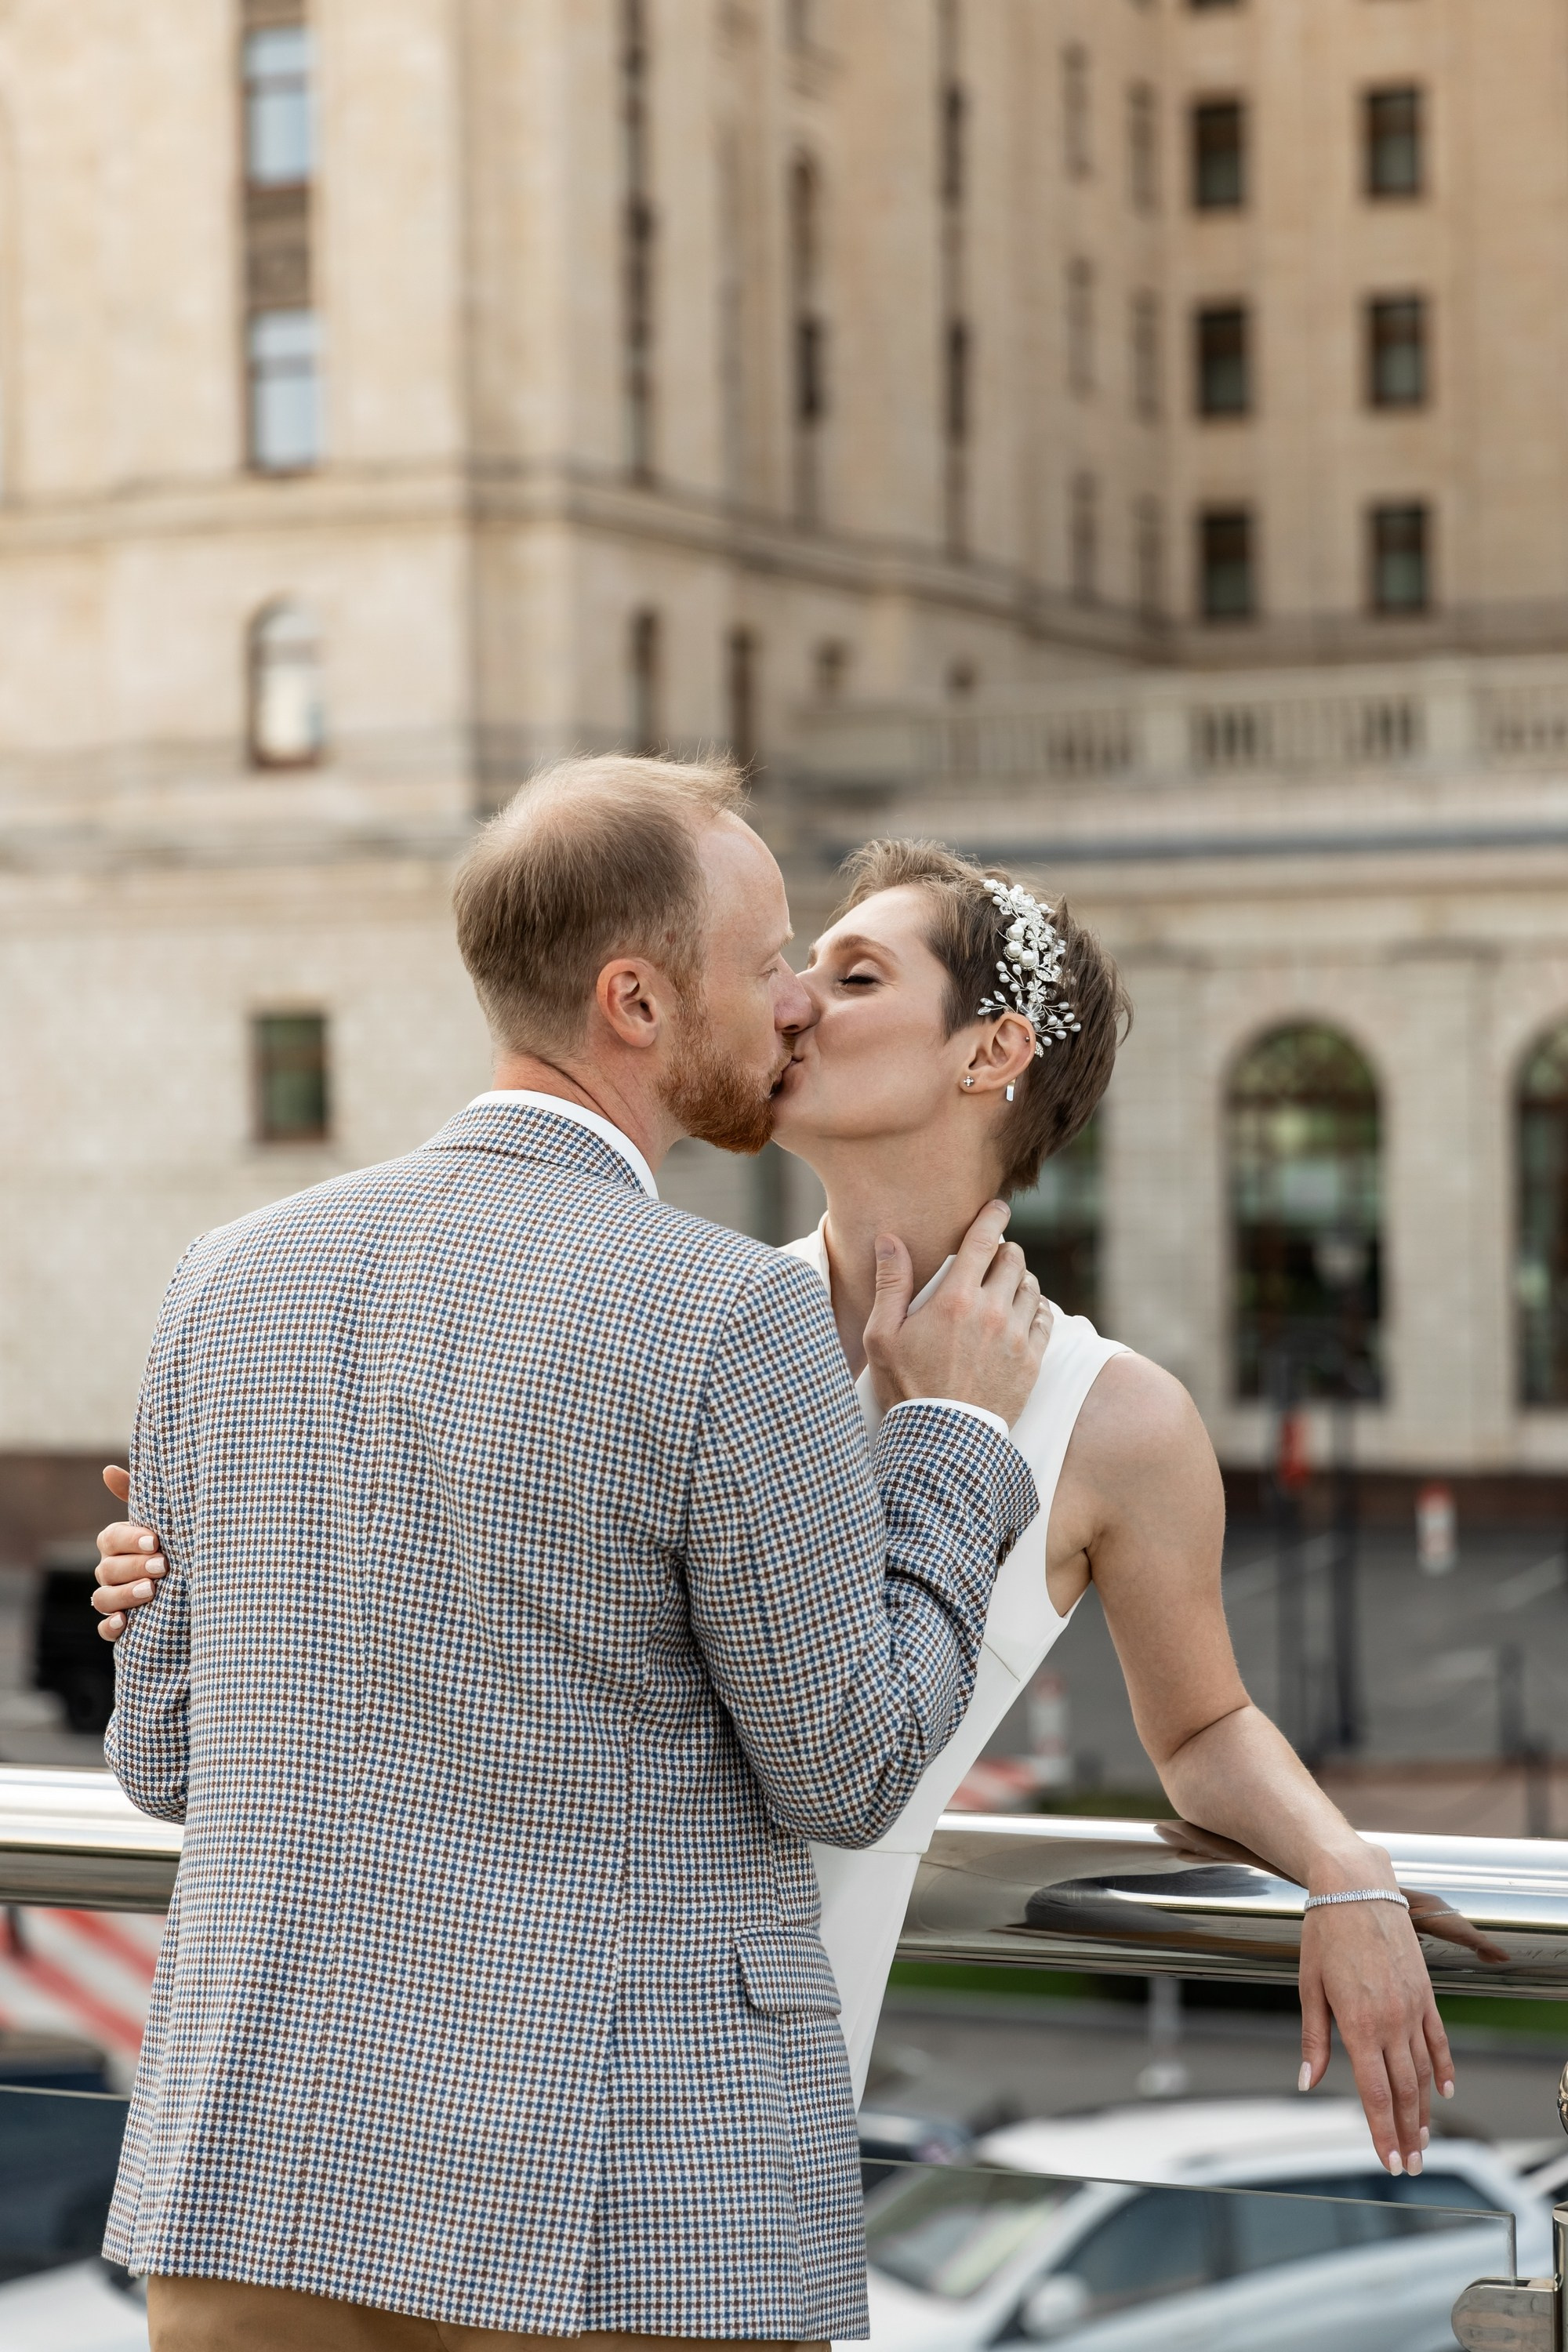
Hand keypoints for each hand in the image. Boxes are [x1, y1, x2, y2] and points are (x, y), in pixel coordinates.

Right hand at [92, 1465, 165, 1643]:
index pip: (110, 1539)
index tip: (155, 1541)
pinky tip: (124, 1623)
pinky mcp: (122, 1624)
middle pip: (107, 1570)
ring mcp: (114, 1598)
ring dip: (123, 1595)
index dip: (129, 1540)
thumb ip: (137, 1495)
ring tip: (150, 1591)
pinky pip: (104, 1629)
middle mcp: (111, 1570)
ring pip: (102, 1599)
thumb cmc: (175, 1540)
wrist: (196, 1577)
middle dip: (134, 1567)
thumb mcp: (162, 1518)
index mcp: (117, 1544)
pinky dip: (111, 1627)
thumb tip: (108, 1470)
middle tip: (162, 1566)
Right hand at [864, 1200, 1049, 1426]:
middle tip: (991, 1259)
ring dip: (1019, 1280)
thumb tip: (890, 1239)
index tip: (997, 1208)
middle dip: (1004, 1251)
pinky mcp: (1033, 1361)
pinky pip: (1045, 1318)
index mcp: (955, 1300)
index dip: (993, 1217)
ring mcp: (1017, 1337)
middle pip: (1014, 1259)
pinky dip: (1036, 1308)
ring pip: (1031, 1287)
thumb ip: (891, 1284)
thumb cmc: (906, 1388)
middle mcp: (992, 1312)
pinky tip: (1021, 1314)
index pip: (984, 1241)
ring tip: (1003, 1288)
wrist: (943, 1442)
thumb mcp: (882, 1336)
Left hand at [1299, 1861, 1454, 2176]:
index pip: (1374, 2092)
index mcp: (1358, 2024)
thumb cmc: (1324, 1933)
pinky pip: (1438, 2040)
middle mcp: (1391, 2021)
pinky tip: (1445, 2093)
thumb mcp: (1308, 1985)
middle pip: (1403, 2091)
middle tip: (1409, 2166)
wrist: (1356, 1886)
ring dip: (1424, 2111)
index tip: (1387, 2162)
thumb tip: (1307, 2081)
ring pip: (1424, 2072)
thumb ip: (1314, 2038)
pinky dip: (1444, 2069)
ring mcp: (1413, 2007)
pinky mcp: (1425, 1993)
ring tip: (1423, 2142)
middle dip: (1405, 2133)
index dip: (1381, 2131)